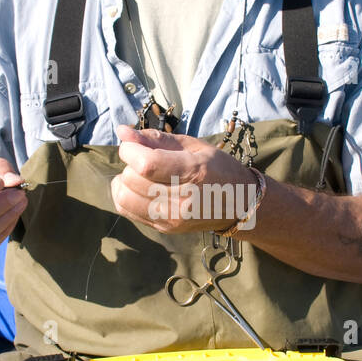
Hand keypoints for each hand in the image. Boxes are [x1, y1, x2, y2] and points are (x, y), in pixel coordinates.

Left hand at [110, 124, 255, 233]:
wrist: (239, 205)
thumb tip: (122, 132)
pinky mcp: (164, 228)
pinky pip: (126, 209)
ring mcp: (172, 218)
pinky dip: (124, 194)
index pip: (146, 164)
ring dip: (126, 180)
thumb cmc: (218, 169)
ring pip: (124, 196)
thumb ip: (156, 138)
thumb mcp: (193, 146)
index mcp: (194, 173)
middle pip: (132, 179)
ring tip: (141, 174)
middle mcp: (183, 200)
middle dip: (130, 163)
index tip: (133, 144)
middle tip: (144, 158)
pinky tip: (138, 187)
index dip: (130, 150)